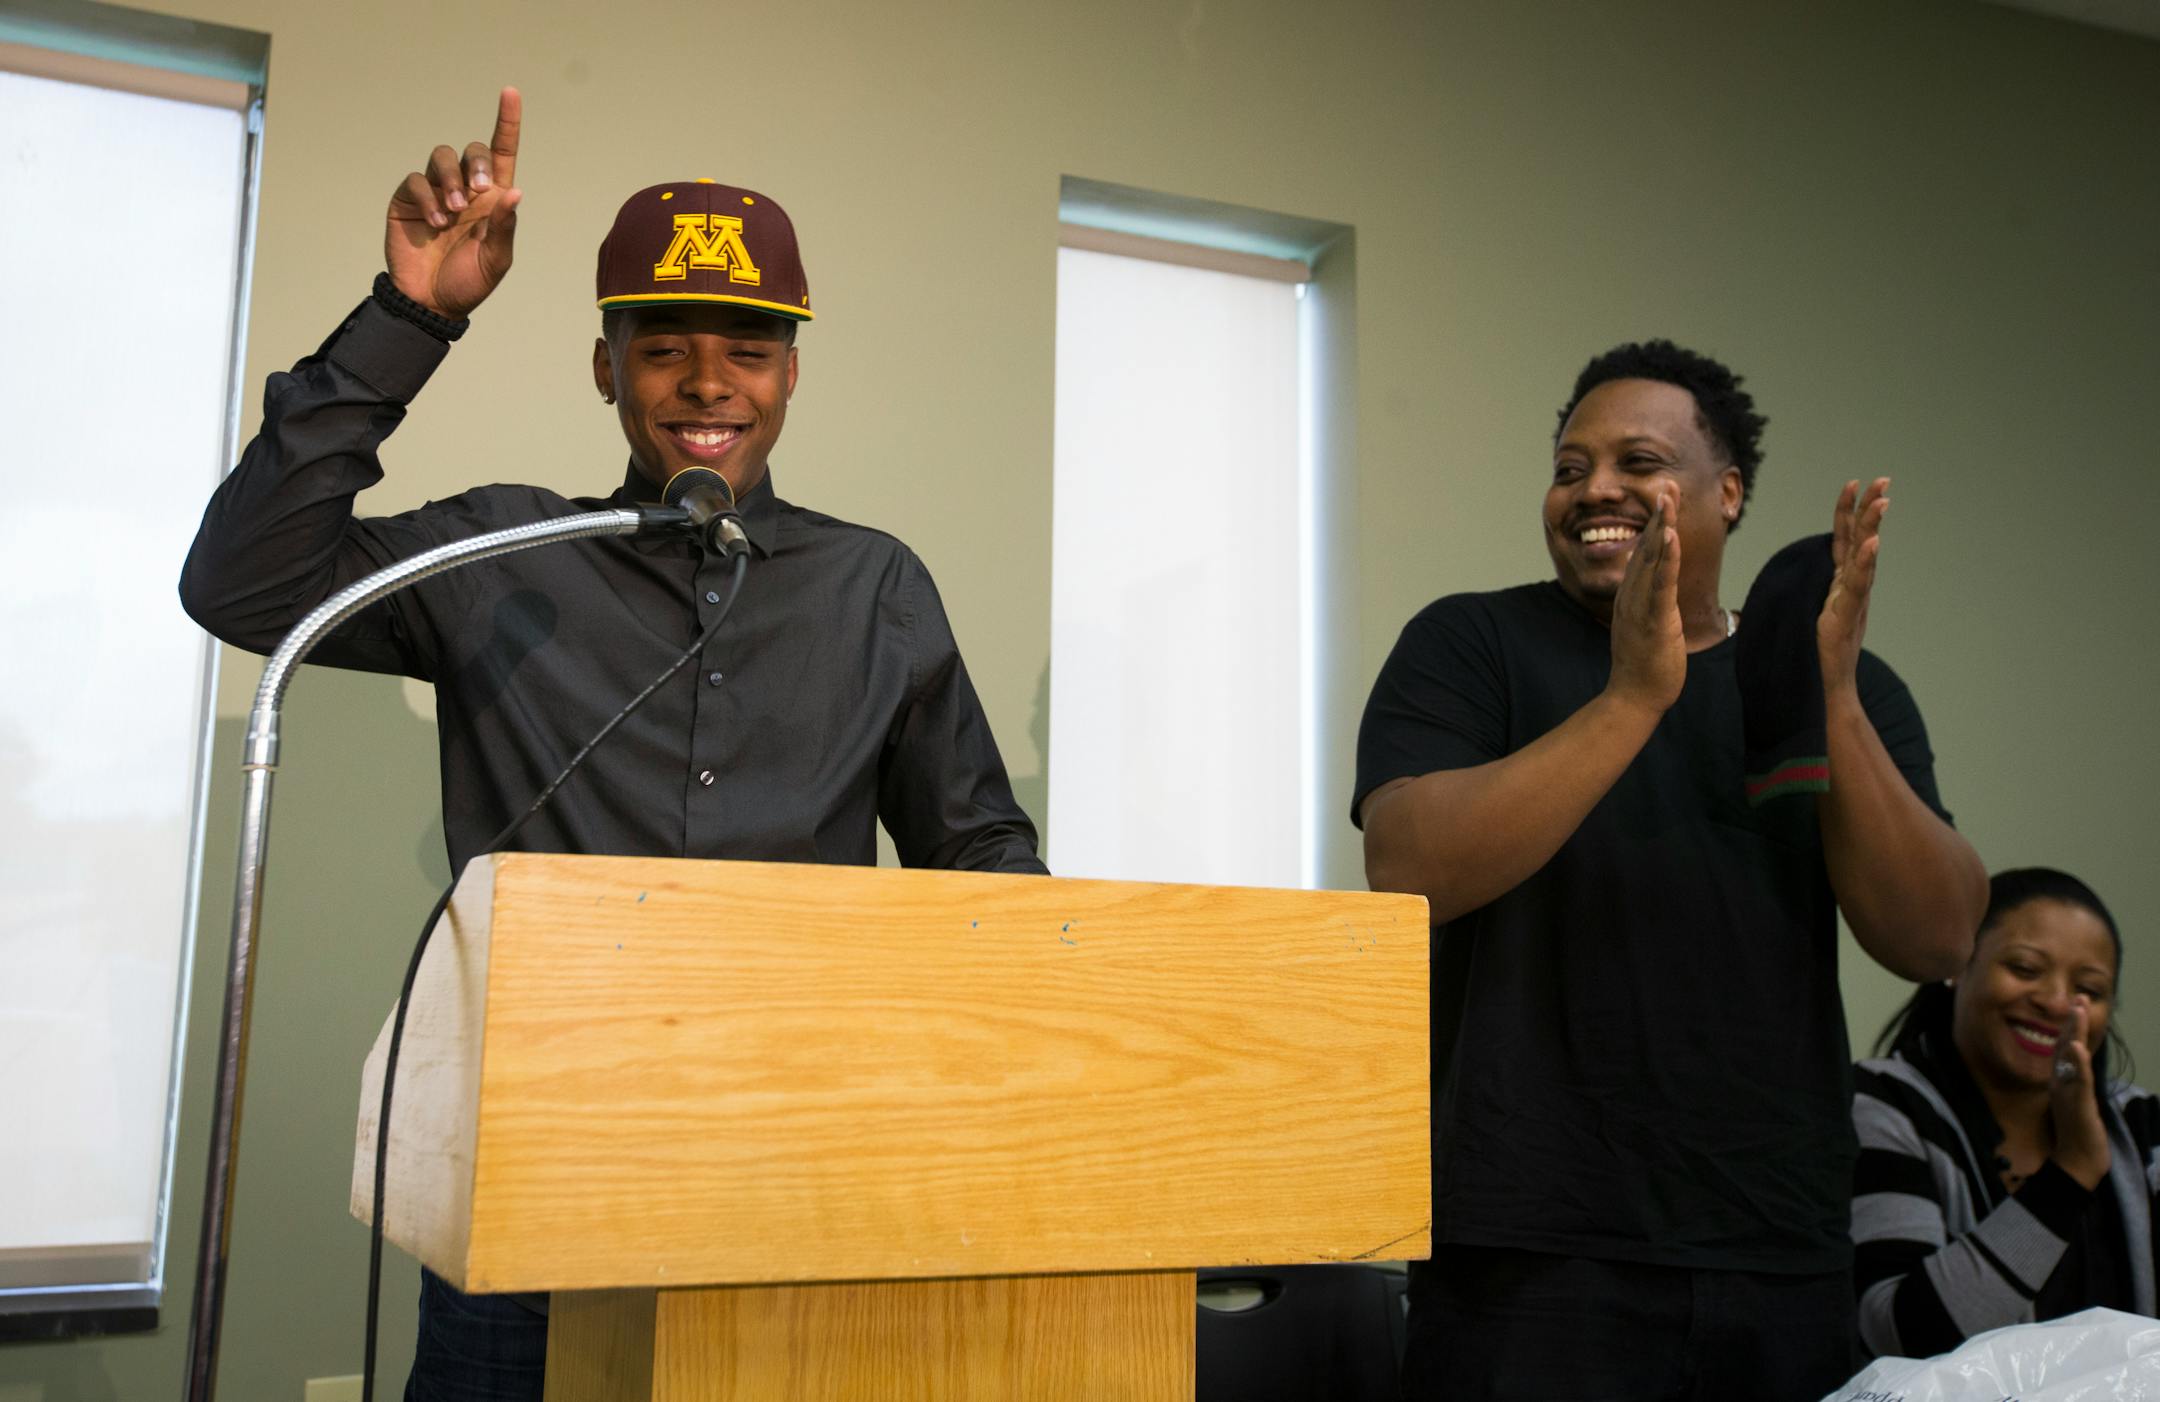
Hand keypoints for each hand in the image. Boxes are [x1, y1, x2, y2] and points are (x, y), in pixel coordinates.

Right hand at [384, 87, 522, 318]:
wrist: (431, 303)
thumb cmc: (468, 282)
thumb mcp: (495, 259)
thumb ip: (504, 226)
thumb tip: (515, 191)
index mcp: (492, 200)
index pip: (502, 152)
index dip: (506, 122)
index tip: (510, 92)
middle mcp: (465, 189)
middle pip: (471, 149)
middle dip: (476, 163)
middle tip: (479, 192)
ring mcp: (435, 192)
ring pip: (442, 156)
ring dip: (451, 178)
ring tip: (454, 211)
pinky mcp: (409, 200)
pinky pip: (416, 180)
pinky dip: (428, 196)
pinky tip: (435, 222)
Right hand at [1604, 487, 1684, 716]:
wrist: (1634, 696)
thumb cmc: (1644, 664)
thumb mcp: (1645, 623)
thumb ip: (1646, 599)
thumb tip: (1650, 581)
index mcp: (1632, 594)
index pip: (1644, 552)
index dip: (1654, 522)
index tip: (1663, 495)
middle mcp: (1632, 594)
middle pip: (1646, 547)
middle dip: (1658, 513)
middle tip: (1666, 483)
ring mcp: (1641, 606)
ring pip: (1652, 559)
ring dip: (1660, 526)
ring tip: (1667, 498)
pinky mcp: (1654, 620)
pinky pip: (1661, 584)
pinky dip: (1666, 558)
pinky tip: (1671, 537)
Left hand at [1818, 477, 1887, 696]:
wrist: (1833, 677)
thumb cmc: (1826, 645)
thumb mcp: (1821, 606)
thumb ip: (1825, 586)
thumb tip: (1820, 570)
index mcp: (1843, 577)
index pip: (1845, 537)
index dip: (1847, 511)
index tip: (1853, 483)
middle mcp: (1853, 582)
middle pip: (1861, 538)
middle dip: (1870, 508)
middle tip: (1883, 480)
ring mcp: (1854, 595)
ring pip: (1865, 554)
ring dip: (1873, 527)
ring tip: (1882, 501)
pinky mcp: (1849, 611)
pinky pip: (1859, 583)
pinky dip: (1867, 562)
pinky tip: (1873, 543)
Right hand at [2049, 1000, 2111, 1189]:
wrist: (2077, 1163)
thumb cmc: (2077, 1133)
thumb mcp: (2077, 1102)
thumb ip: (2073, 1082)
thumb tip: (2073, 1064)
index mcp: (2064, 1080)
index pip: (2068, 1047)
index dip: (2072, 1025)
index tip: (2077, 1002)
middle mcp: (2063, 1082)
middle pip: (2067, 1047)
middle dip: (2073, 1022)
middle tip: (2077, 998)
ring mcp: (2068, 1093)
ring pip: (2070, 1060)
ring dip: (2073, 1035)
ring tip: (2077, 1013)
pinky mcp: (2076, 1106)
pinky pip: (2076, 1082)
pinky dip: (2076, 1065)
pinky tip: (2077, 1049)